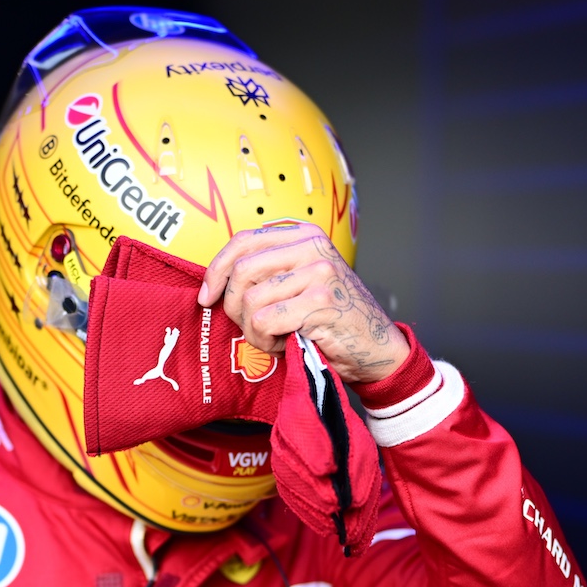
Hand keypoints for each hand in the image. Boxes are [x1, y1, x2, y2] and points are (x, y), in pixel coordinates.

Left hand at [197, 227, 408, 383]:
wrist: (379, 351)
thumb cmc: (333, 321)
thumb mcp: (301, 282)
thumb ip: (269, 271)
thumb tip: (216, 280)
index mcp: (304, 235)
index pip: (243, 241)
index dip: (217, 270)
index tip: (207, 296)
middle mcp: (312, 247)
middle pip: (242, 271)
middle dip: (233, 306)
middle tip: (248, 326)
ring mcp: (319, 273)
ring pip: (251, 301)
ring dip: (253, 330)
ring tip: (275, 337)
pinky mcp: (320, 302)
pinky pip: (264, 322)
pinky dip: (265, 341)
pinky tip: (285, 344)